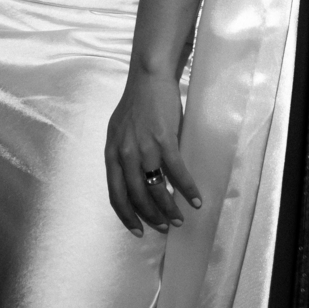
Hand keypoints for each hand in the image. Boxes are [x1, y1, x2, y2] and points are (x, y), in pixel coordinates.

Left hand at [105, 67, 201, 236]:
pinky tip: (195, 199)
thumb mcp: (120, 131)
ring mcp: (144, 147)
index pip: (115, 193)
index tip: (137, 230)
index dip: (126, 215)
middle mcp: (125, 153)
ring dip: (169, 208)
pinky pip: (176, 171)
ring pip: (156, 188)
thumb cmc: (137, 103)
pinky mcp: (164, 139)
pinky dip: (187, 188)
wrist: (149, 77)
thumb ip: (124, 154)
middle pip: (136, 196)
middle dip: (151, 216)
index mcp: (112, 152)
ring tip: (179, 218)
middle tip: (163, 226)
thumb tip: (137, 178)